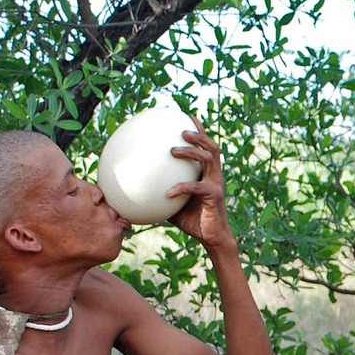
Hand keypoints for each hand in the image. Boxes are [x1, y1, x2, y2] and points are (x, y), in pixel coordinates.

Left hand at [164, 120, 235, 248]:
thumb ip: (161, 193)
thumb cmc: (193, 220)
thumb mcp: (174, 204)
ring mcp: (216, 184)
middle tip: (181, 131)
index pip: (206, 147)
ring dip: (192, 151)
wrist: (212, 238)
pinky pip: (196, 187)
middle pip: (211, 147)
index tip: (188, 117)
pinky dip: (181, 187)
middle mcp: (214, 175)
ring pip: (208, 159)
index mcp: (208, 174)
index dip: (200, 131)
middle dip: (198, 135)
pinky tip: (167, 192)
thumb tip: (137, 191)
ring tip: (174, 150)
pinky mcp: (215, 196)